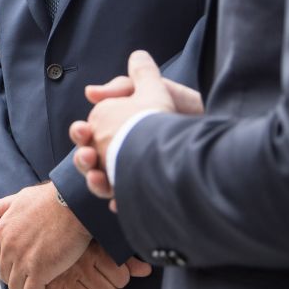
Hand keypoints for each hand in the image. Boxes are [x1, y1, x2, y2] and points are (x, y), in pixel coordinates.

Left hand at [0, 182, 89, 288]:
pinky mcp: (39, 271)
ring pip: (16, 288)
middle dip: (17, 281)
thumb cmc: (50, 199)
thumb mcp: (19, 198)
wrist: (73, 204)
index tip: (23, 269)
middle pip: (6, 275)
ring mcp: (22, 260)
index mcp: (2, 231)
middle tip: (33, 284)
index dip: (10, 266)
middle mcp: (8, 247)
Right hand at [41, 242, 154, 288]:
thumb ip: (124, 257)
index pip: (122, 278)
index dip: (120, 279)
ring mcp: (63, 279)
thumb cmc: (75, 237)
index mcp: (94, 250)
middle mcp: (80, 265)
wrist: (42, 228)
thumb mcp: (100, 241)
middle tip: (97, 282)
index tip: (111, 271)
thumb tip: (146, 271)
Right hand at [67, 51, 183, 199]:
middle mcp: (119, 154)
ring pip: (102, 183)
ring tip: (98, 177)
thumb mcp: (152, 90)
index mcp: (116, 129)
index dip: (81, 133)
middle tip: (87, 155)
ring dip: (95, 182)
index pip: (88, 134)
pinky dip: (120, 202)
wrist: (207, 131)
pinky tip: (118, 202)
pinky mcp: (144, 193)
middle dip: (82, 160)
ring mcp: (130, 175)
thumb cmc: (180, 108)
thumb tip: (89, 91)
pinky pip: (127, 202)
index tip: (83, 130)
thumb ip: (123, 86)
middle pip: (89, 161)